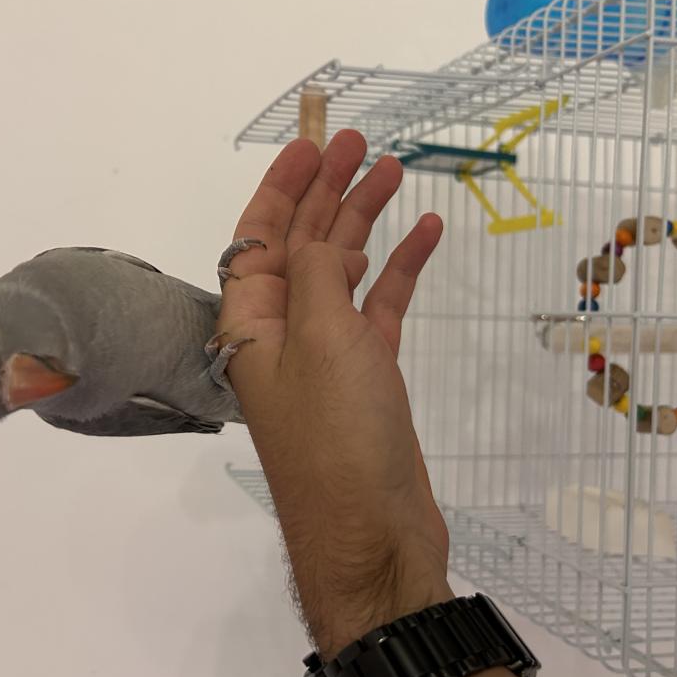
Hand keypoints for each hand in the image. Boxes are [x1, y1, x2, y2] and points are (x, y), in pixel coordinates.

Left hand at [218, 130, 450, 657]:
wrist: (373, 534)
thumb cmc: (337, 435)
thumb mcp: (321, 339)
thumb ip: (317, 275)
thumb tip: (319, 239)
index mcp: (251, 323)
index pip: (259, 238)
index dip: (282, 187)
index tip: (311, 143)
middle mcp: (282, 333)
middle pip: (301, 245)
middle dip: (327, 192)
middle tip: (360, 143)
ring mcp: (327, 355)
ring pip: (343, 272)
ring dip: (366, 223)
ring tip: (395, 171)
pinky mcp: (368, 376)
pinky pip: (380, 309)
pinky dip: (399, 271)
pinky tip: (425, 234)